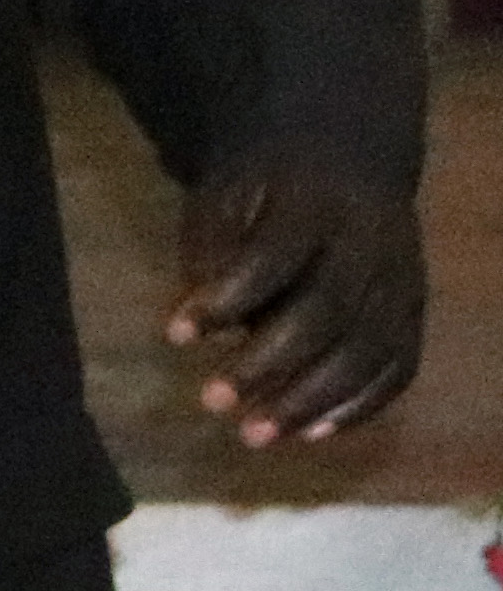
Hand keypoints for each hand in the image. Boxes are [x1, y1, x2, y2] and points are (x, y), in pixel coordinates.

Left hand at [166, 163, 422, 447]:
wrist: (347, 154)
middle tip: (213, 403)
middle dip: (269, 365)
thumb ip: (213, 251)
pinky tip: (311, 433)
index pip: (274, 256)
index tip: (175, 335)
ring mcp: (403, 280)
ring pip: (367, 349)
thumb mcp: (225, 193)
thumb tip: (209, 329)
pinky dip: (358, 406)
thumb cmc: (265, 185)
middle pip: (328, 313)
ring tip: (255, 436)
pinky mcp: (415, 311)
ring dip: (311, 401)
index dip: (227, 298)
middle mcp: (372, 243)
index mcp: (316, 201)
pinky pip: (398, 366)